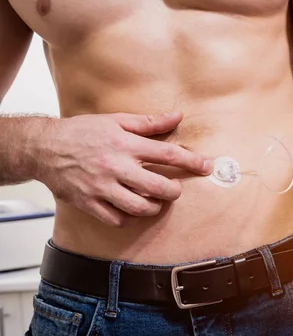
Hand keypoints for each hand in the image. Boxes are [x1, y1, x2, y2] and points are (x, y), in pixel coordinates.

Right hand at [37, 111, 212, 226]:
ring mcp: (101, 187)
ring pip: (140, 207)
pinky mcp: (88, 203)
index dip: (191, 161)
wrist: (43, 147)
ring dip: (154, 206)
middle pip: (158, 187)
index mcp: (125, 144)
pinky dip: (129, 217)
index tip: (207, 166)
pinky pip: (117, 219)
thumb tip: (177, 116)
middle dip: (174, 191)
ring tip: (155, 200)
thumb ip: (149, 123)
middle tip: (174, 188)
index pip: (167, 154)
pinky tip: (132, 208)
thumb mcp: (116, 121)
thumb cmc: (82, 132)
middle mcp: (115, 167)